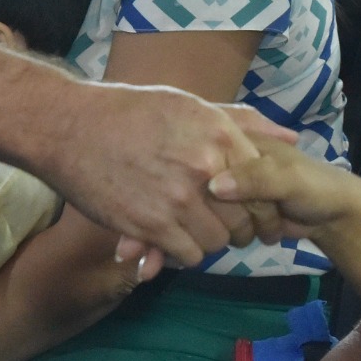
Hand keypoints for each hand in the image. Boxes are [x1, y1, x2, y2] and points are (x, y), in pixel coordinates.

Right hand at [32, 82, 286, 269]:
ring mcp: (177, 199)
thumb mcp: (189, 104)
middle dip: (238, 228)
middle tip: (220, 224)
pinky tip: (171, 235)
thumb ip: (241, 122)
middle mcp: (204, 167)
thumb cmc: (130, 111)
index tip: (252, 213)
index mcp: (218, 133)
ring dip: (208, 241)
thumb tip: (290, 137)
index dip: (262, 205)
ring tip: (192, 226)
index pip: (265, 185)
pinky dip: (184, 252)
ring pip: (218, 243)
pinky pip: (188, 255)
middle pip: (245, 220)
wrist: (70, 127)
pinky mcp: (151, 226)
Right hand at [209, 137, 360, 246]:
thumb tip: (215, 188)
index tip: (254, 194)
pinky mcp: (230, 216)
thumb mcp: (287, 177)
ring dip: (239, 229)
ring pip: (212, 214)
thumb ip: (255, 177)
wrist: (333, 217)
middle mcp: (225, 161)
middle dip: (240, 211)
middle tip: (269, 208)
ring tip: (264, 223)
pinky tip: (253, 234)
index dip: (228, 185)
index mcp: (236, 139)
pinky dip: (238, 237)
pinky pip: (216, 231)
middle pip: (211, 193)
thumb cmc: (314, 186)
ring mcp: (227, 190)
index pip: (210, 161)